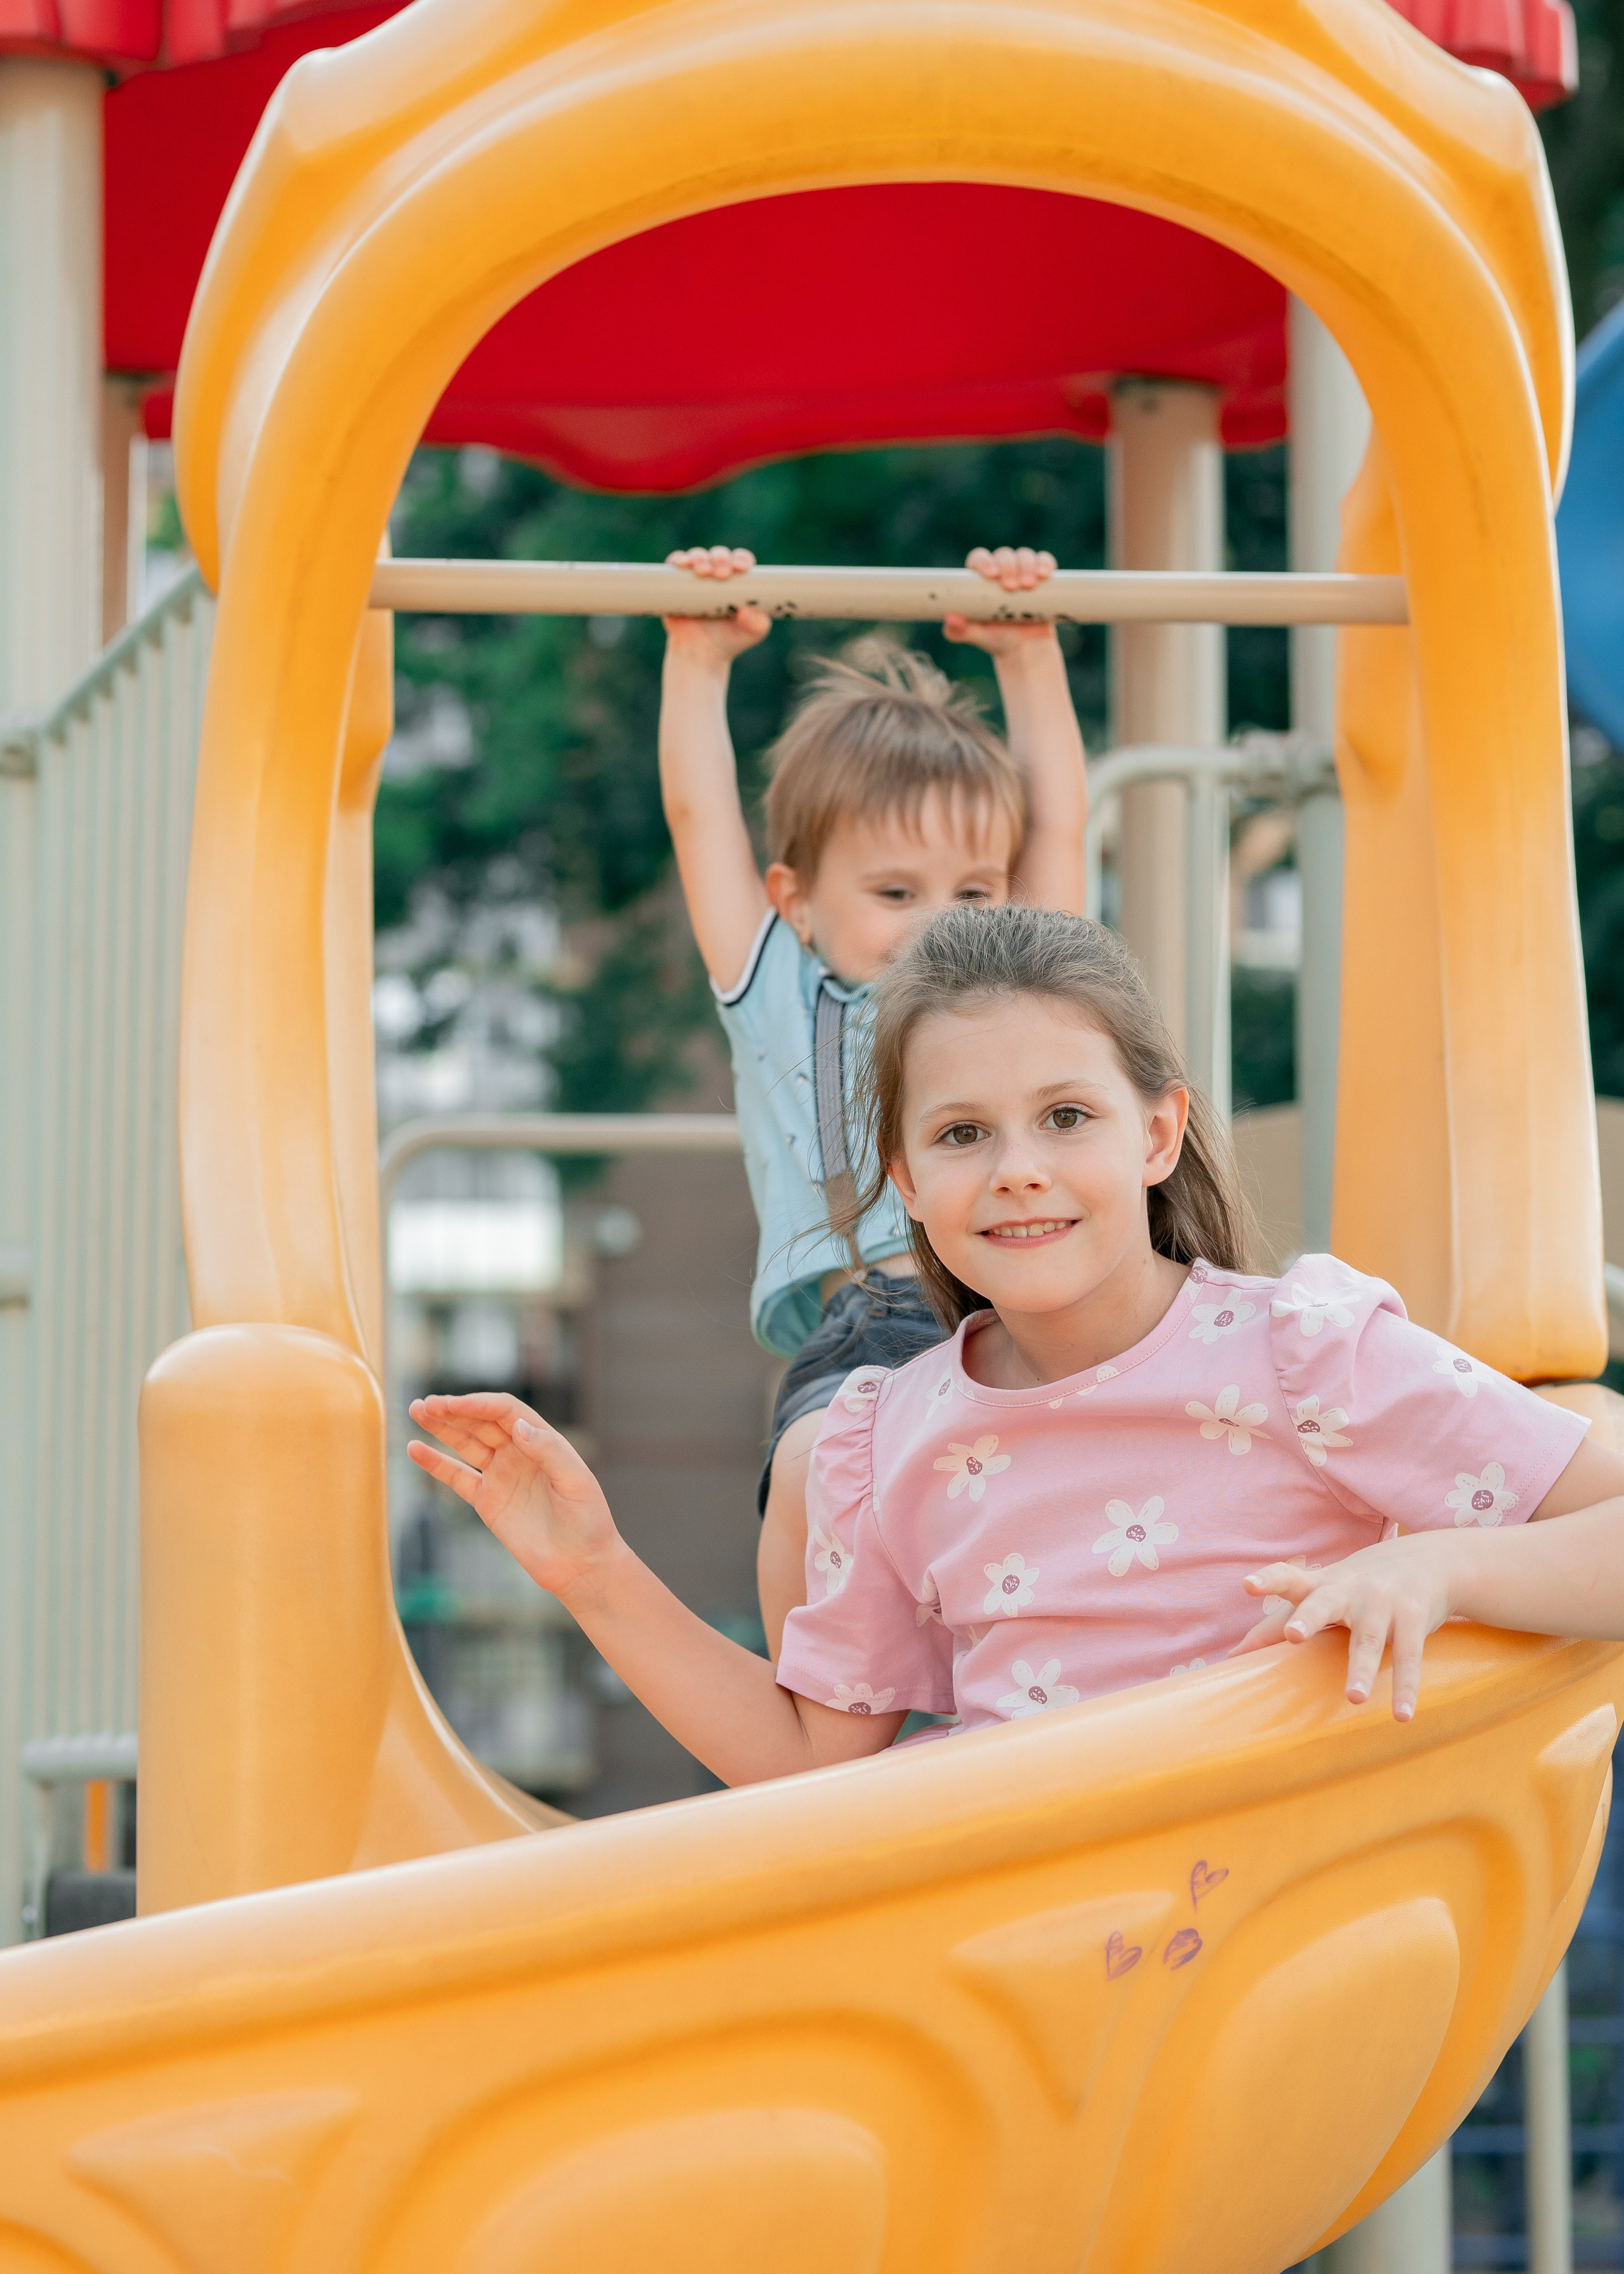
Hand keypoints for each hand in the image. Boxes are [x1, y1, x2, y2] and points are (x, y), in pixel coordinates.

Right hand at [407, 1392, 620, 1610]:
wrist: (579, 1564)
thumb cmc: (588, 1521)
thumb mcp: (576, 1482)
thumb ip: (549, 1451)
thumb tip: (518, 1425)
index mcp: (542, 1441)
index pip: (505, 1412)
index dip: (479, 1404)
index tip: (453, 1403)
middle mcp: (519, 1452)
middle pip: (481, 1422)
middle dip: (453, 1410)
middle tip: (425, 1403)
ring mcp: (501, 1475)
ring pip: (465, 1443)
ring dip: (441, 1427)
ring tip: (416, 1410)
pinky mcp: (487, 1501)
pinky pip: (456, 1477)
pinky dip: (435, 1463)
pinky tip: (415, 1448)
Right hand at [662, 546, 770, 661]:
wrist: (701, 656)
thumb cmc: (730, 641)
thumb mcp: (753, 633)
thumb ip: (757, 623)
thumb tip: (746, 611)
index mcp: (738, 580)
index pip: (741, 560)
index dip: (741, 558)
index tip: (740, 568)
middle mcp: (716, 575)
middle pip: (719, 555)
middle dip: (721, 559)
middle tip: (722, 574)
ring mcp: (695, 578)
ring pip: (697, 556)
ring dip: (700, 557)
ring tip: (703, 572)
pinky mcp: (675, 584)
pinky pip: (675, 565)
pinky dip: (677, 560)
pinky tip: (682, 564)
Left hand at [945, 545, 1059, 657]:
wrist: (1024, 649)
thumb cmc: (995, 639)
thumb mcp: (976, 636)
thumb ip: (959, 631)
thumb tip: (950, 619)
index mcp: (980, 580)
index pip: (979, 558)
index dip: (984, 561)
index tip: (990, 574)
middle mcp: (1001, 571)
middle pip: (1003, 555)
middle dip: (1008, 566)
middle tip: (1011, 587)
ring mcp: (1022, 572)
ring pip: (1024, 555)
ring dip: (1027, 565)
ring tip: (1028, 586)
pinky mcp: (1041, 577)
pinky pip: (1044, 561)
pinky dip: (1045, 563)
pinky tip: (1044, 574)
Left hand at [1232, 1534, 1460, 1721]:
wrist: (1430, 1560)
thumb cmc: (1356, 1586)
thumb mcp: (1319, 1595)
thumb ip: (1274, 1625)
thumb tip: (1231, 1658)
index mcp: (1320, 1584)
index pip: (1288, 1577)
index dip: (1269, 1580)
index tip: (1248, 1585)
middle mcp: (1349, 1590)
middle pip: (1325, 1602)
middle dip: (1309, 1617)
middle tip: (1293, 1634)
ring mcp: (1383, 1602)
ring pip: (1368, 1638)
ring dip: (1361, 1668)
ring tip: (1353, 1698)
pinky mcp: (1413, 1618)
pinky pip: (1408, 1657)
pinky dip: (1405, 1687)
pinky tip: (1401, 1715)